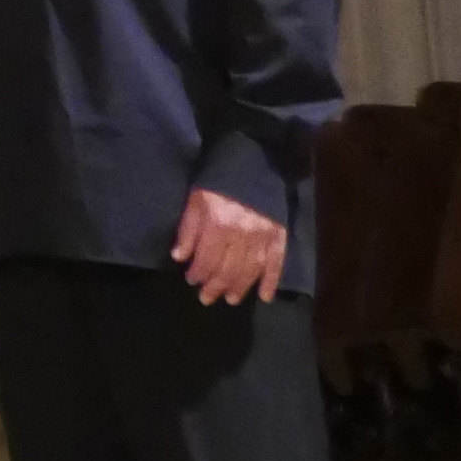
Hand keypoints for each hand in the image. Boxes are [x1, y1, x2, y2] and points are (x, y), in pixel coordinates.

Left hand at [173, 186, 287, 304]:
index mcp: (219, 225)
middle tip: (207, 298)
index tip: (191, 280)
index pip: (207, 259)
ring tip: (231, 299)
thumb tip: (180, 257)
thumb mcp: (195, 200)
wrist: (254, 161)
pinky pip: (277, 262)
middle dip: (216, 286)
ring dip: (240, 287)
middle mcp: (243, 234)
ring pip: (251, 270)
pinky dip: (271, 281)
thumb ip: (188, 229)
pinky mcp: (280, 234)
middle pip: (228, 269)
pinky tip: (265, 296)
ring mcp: (264, 236)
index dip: (198, 273)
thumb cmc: (218, 180)